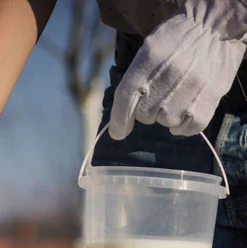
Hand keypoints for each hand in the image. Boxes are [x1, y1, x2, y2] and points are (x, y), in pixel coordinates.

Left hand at [110, 0, 246, 138]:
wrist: (215, 29)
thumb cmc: (175, 39)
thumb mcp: (147, 49)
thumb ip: (134, 78)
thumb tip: (122, 113)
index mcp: (148, 61)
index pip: (125, 99)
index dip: (118, 121)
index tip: (118, 133)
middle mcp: (168, 77)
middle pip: (144, 115)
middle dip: (146, 111)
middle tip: (159, 94)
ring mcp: (190, 90)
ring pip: (166, 122)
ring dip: (167, 116)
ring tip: (177, 96)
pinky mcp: (209, 100)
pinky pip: (189, 128)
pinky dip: (184, 126)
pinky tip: (186, 111)